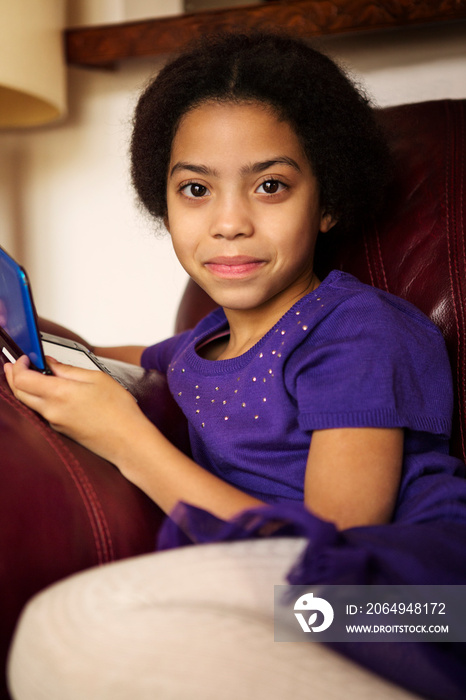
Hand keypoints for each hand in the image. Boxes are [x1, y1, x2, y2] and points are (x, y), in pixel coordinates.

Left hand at [4, 355, 146, 462]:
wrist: (128, 441)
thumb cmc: (119, 411)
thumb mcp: (97, 378)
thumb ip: (68, 369)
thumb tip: (51, 364)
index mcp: (59, 393)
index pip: (22, 379)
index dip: (19, 365)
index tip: (25, 357)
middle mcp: (52, 410)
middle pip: (19, 392)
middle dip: (13, 376)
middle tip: (17, 364)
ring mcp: (54, 422)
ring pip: (29, 403)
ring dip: (25, 387)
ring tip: (32, 374)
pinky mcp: (60, 430)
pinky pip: (43, 412)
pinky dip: (39, 399)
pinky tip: (49, 391)